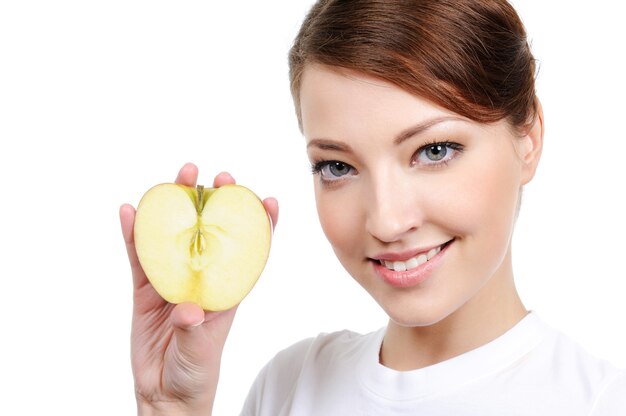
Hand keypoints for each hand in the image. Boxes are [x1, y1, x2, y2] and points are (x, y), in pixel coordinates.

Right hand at [119, 163, 278, 414]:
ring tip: (177, 178)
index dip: (259, 225)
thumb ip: (194, 330)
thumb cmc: (195, 371)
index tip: (267, 200)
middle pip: (209, 233)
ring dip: (175, 207)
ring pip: (174, 236)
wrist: (165, 392)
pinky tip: (130, 211)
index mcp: (226, 290)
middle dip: (215, 202)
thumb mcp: (201, 352)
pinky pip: (139, 257)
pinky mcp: (145, 289)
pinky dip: (133, 234)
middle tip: (218, 177)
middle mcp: (202, 278)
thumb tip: (188, 311)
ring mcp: (172, 280)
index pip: (247, 252)